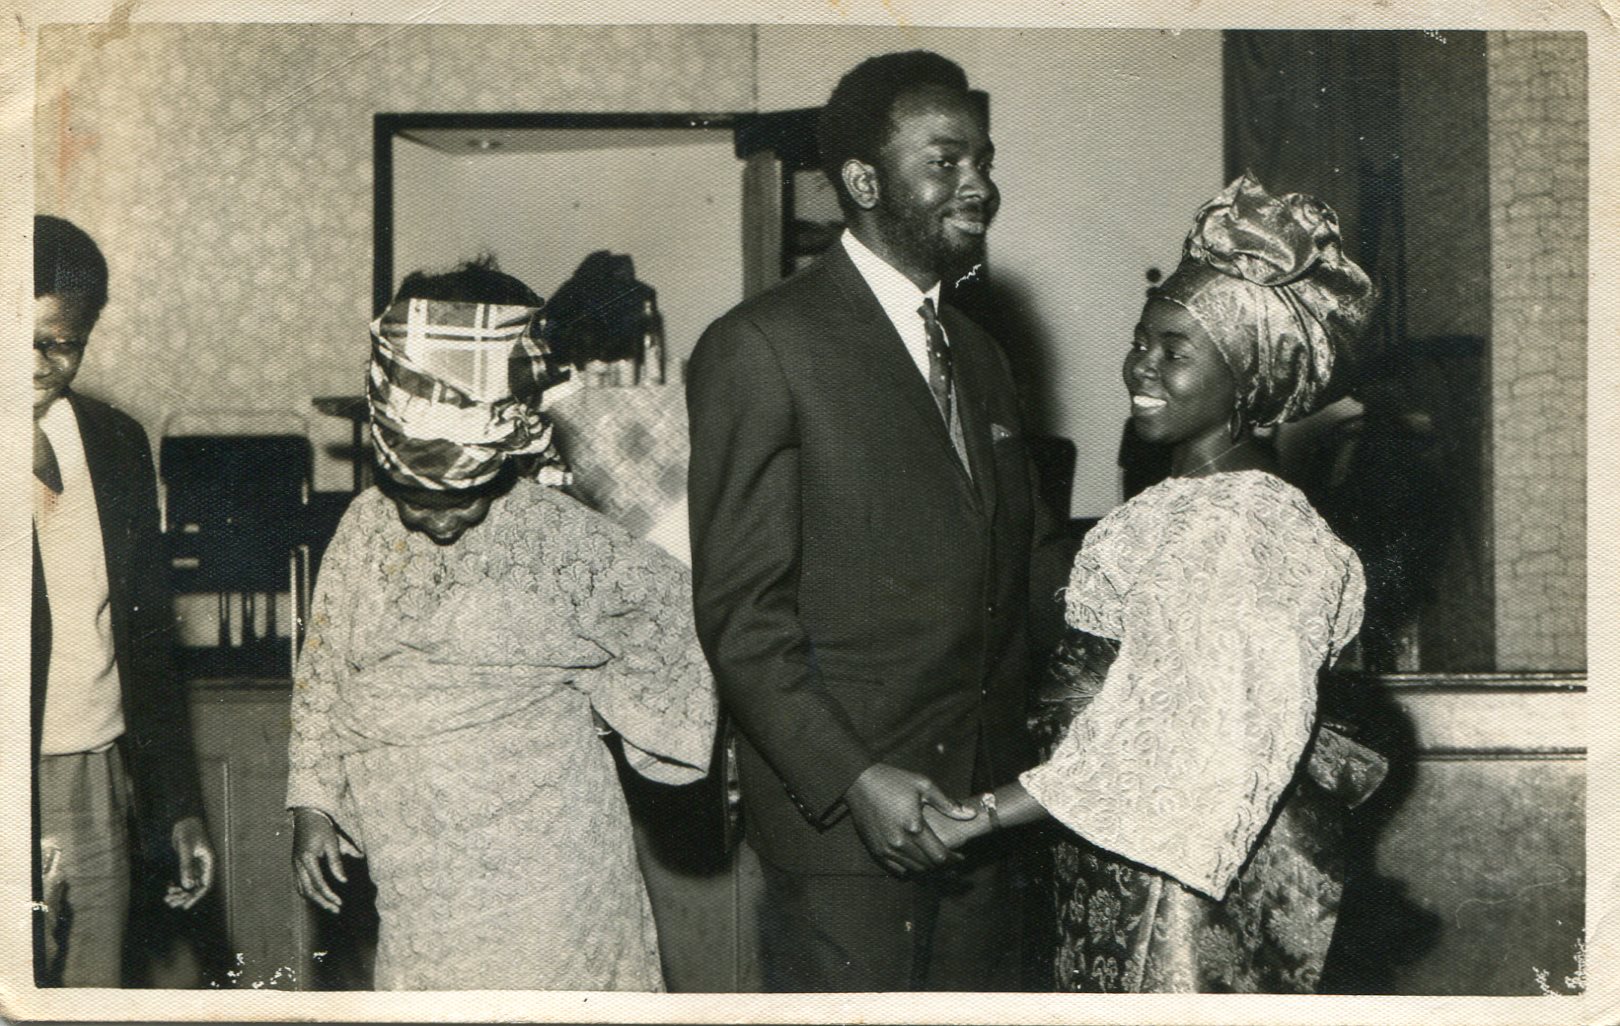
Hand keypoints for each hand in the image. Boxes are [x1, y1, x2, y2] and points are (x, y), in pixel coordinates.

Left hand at [166, 816, 214, 909]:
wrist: (183, 820)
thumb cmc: (188, 831)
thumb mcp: (186, 848)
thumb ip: (186, 866)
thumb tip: (186, 886)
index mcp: (208, 862)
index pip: (205, 884)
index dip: (196, 896)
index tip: (185, 905)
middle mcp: (203, 866)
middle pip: (196, 887)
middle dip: (184, 896)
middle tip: (171, 902)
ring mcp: (195, 865)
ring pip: (189, 884)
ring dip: (179, 892)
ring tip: (167, 898)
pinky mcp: (187, 863)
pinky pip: (183, 878)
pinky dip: (176, 884)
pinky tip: (167, 888)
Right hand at [291, 807, 347, 913]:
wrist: (306, 816)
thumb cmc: (322, 827)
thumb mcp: (333, 842)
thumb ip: (336, 862)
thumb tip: (343, 881)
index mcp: (307, 858)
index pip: (318, 883)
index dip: (329, 894)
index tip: (340, 902)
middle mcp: (298, 865)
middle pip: (308, 891)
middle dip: (323, 902)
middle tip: (336, 910)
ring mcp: (294, 866)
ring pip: (302, 890)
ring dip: (316, 900)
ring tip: (329, 907)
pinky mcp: (295, 866)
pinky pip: (299, 885)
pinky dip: (308, 894)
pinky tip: (318, 898)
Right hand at [843, 763, 976, 876]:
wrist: (858, 782)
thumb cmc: (893, 781)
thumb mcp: (923, 785)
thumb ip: (947, 803)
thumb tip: (970, 814)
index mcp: (914, 827)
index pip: (940, 856)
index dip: (954, 860)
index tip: (961, 857)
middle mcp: (900, 843)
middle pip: (928, 866)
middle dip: (944, 866)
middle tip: (952, 860)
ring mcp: (886, 849)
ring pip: (914, 870)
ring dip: (928, 868)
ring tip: (936, 860)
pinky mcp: (876, 851)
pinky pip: (897, 870)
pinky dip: (910, 869)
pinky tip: (917, 861)